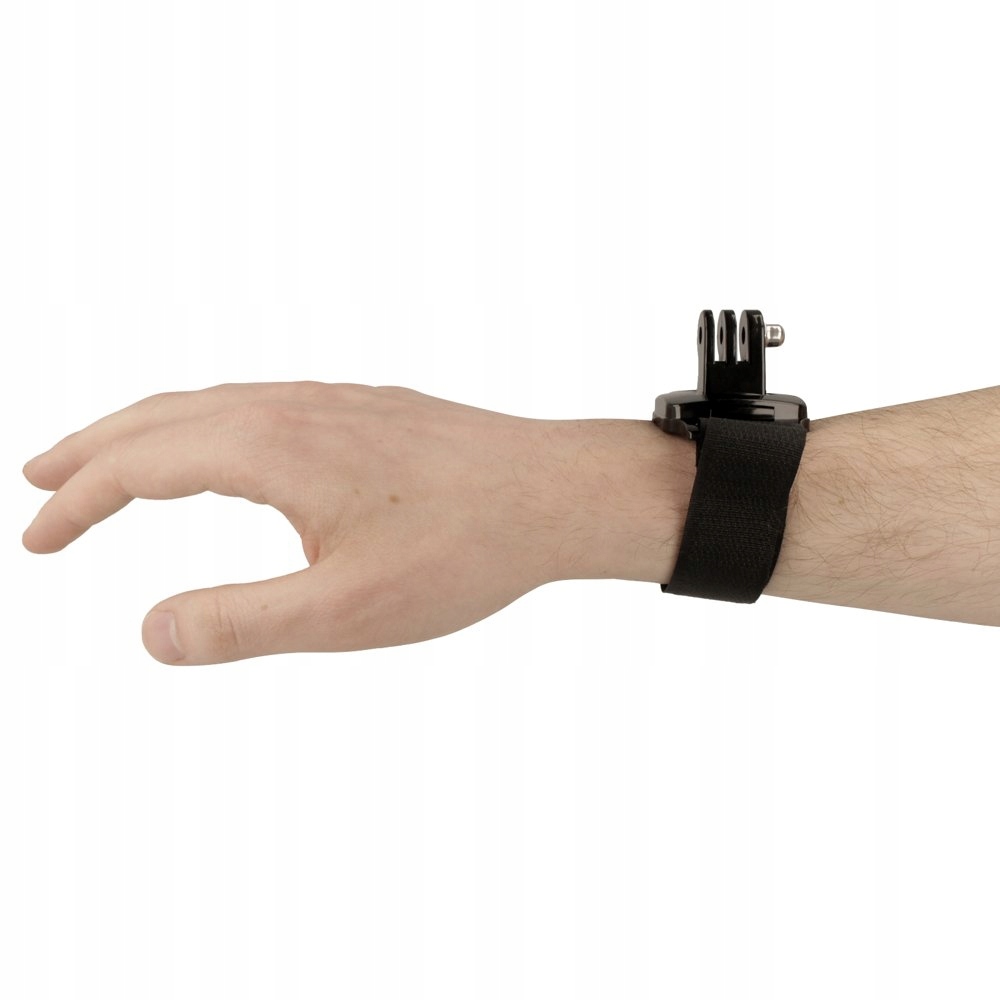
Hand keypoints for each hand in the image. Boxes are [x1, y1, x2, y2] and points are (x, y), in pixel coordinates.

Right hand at [22, 382, 626, 664]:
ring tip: (110, 462)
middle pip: (160, 418)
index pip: (138, 466)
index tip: (34, 540)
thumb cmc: (465, 548)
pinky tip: (223, 450)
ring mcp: (332, 401)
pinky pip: (260, 403)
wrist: (559, 492)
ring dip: (147, 431)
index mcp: (272, 447)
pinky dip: (208, 424)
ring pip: (211, 404)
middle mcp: (292, 407)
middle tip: (38, 481)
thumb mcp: (346, 610)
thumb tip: (149, 633)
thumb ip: (241, 623)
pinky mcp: (366, 408)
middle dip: (90, 451)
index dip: (76, 502)